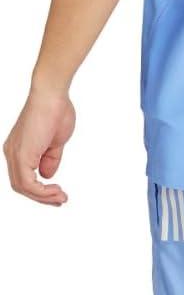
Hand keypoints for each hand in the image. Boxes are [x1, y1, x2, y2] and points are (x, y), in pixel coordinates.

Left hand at [3, 86, 75, 204]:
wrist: (52, 94)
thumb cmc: (56, 110)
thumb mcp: (55, 141)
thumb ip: (50, 159)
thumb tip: (47, 176)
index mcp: (18, 148)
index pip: (24, 177)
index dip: (41, 189)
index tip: (58, 193)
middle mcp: (12, 153)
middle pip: (21, 185)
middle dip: (42, 197)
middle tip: (60, 200)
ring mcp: (14, 154)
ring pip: (23, 187)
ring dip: (43, 196)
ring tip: (61, 197)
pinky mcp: (20, 155)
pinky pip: (27, 183)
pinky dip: (42, 191)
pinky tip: (56, 190)